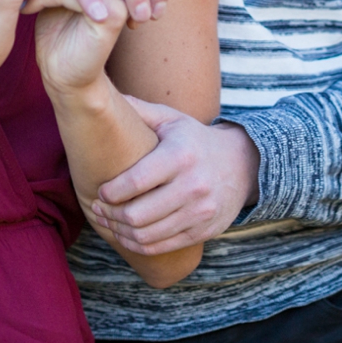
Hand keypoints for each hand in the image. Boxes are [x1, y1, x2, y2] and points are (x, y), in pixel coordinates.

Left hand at [85, 97, 259, 255]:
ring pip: (147, 235)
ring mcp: (200, 211)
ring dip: (120, 232)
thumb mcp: (171, 120)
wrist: (243, 164)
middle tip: (98, 208)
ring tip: (109, 221)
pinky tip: (127, 235)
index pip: (135, 181)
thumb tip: (100, 95)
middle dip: (110, 215)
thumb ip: (138, 111)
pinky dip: (138, 244)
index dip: (110, 192)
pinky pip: (162, 246)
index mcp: (180, 155)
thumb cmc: (195, 140)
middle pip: (137, 214)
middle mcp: (193, 185)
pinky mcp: (203, 231)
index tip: (99, 191)